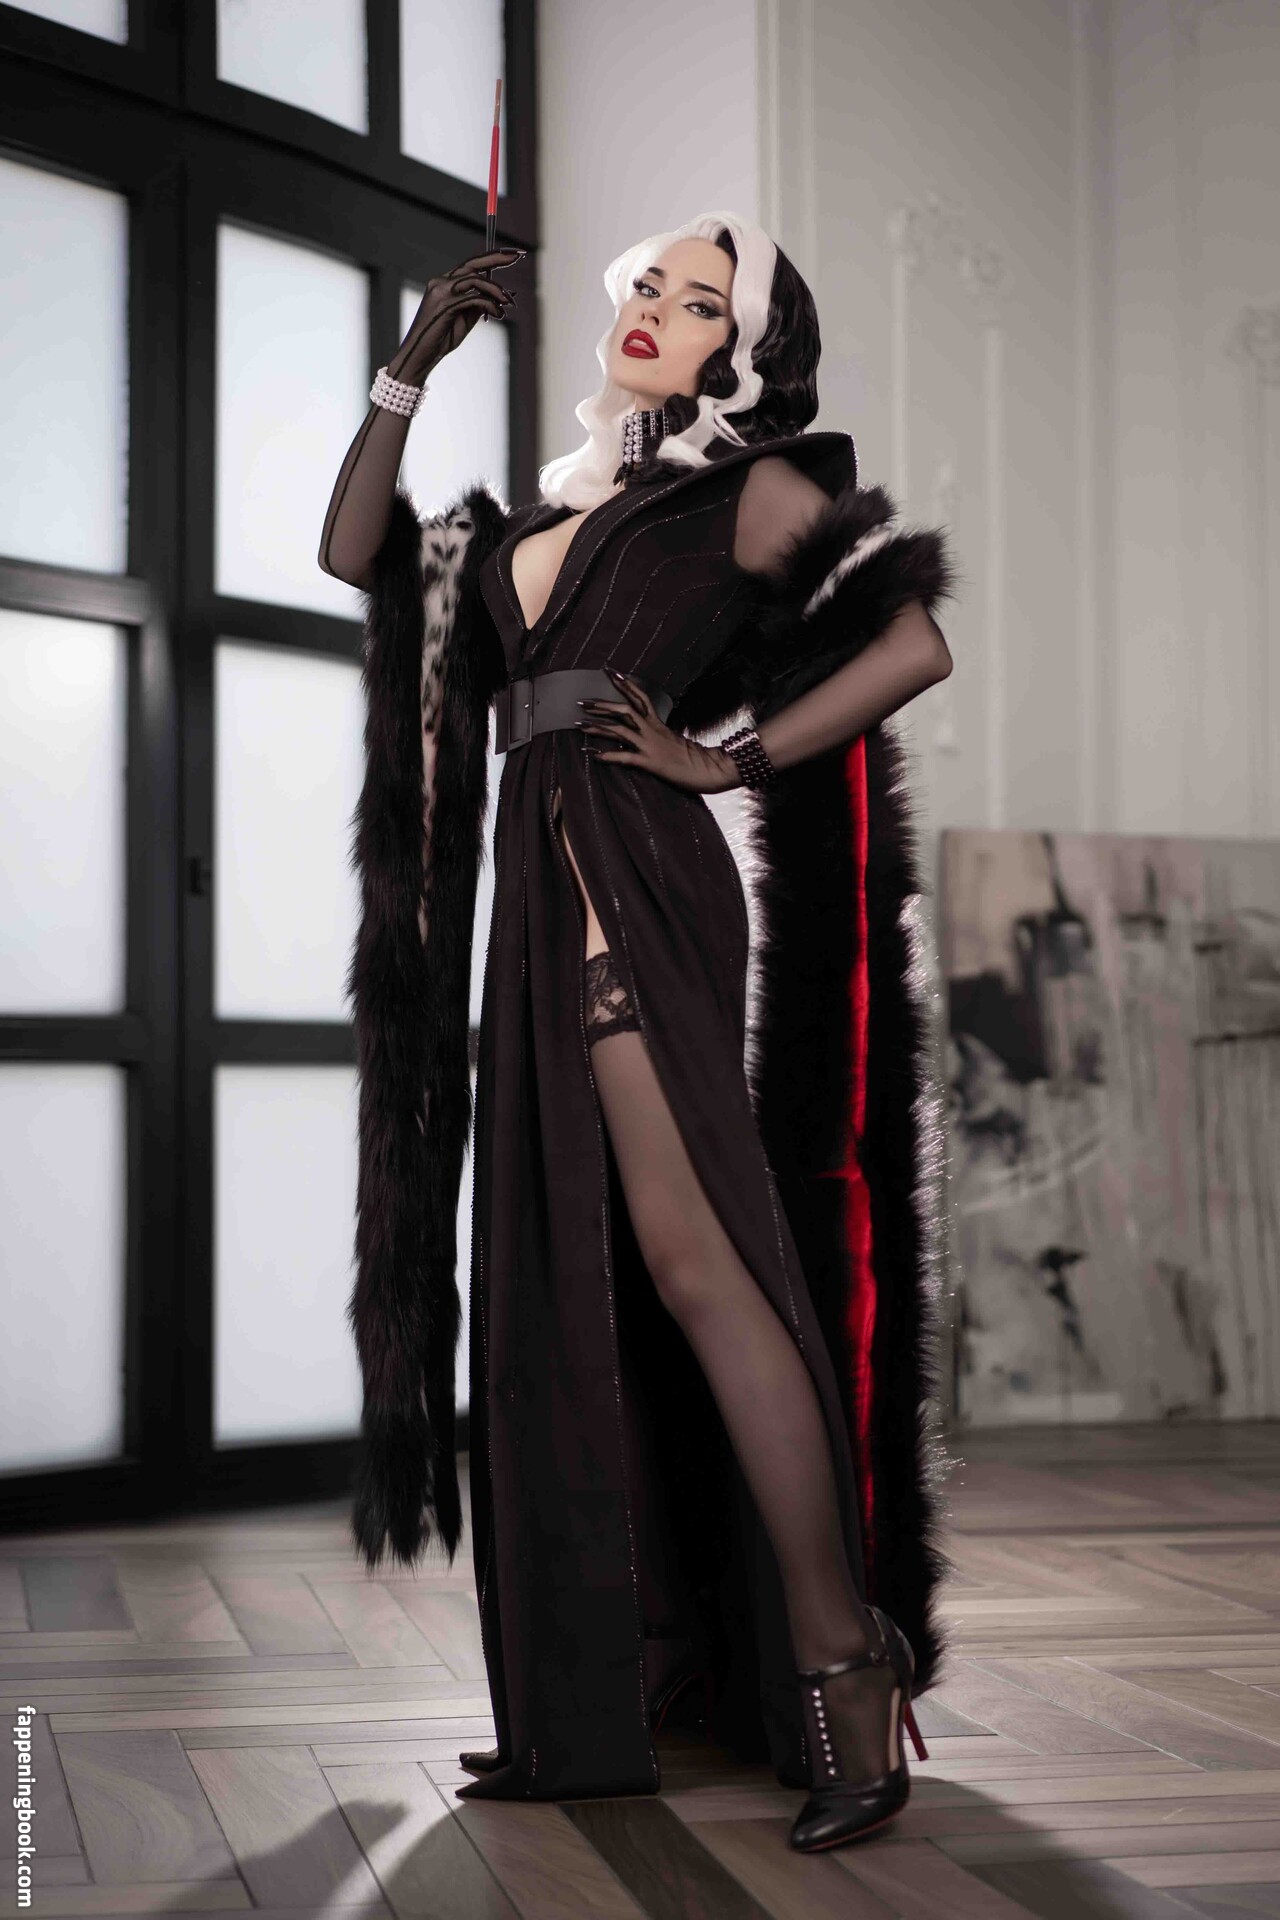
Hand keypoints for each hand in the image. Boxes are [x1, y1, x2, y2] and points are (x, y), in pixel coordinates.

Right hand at [390, 248, 522, 383]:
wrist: (421, 355)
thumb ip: (479, 304)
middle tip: (518, 255)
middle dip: (497, 258)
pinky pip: (473, 299)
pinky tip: (498, 314)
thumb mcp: (466, 318)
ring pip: (475, 280)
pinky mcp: (445, 305)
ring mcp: (441, 291)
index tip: (513, 254)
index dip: (492, 257)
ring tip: (508, 303)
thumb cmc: (442, 338)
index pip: (471, 265)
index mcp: (445, 283)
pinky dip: (490, 305)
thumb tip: (502, 296)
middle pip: (473, 264)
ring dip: (496, 290)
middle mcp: (441, 282)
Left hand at [576, 670, 739, 792]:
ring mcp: (650, 745)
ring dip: (598, 727)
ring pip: (620, 731)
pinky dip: (607, 756)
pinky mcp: (650, 762)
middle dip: (602, 705)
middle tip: (582, 702)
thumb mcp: (673, 739)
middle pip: (624, 710)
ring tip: (580, 726)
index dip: (625, 683)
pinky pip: (625, 757)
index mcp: (658, 724)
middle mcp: (652, 730)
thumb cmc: (691, 757)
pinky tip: (593, 755)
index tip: (609, 671)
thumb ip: (658, 733)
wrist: (707, 769)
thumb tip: (645, 731)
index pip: (640, 697)